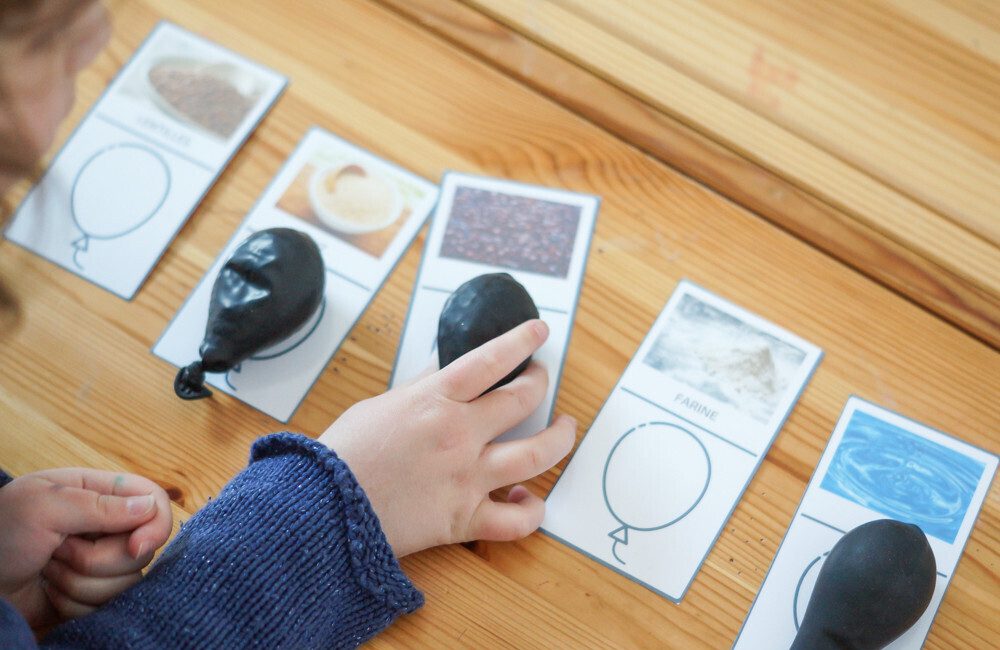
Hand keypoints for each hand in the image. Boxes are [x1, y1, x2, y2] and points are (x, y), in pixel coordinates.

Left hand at [0, 468, 171, 626]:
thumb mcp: (43, 507)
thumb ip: (100, 505)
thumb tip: (149, 507)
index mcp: (98, 492)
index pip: (154, 500)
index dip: (155, 525)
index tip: (135, 546)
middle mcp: (105, 526)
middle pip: (142, 549)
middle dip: (97, 560)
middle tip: (57, 550)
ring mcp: (99, 563)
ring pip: (125, 582)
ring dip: (79, 583)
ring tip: (46, 570)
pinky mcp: (90, 595)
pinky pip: (106, 606)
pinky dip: (73, 604)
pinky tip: (47, 592)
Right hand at [320, 319, 575, 557]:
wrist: (322, 510)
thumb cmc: (342, 457)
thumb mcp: (381, 406)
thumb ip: (422, 387)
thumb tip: (448, 365)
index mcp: (435, 401)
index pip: (491, 359)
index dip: (521, 341)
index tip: (539, 332)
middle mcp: (459, 435)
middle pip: (522, 399)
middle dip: (540, 382)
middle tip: (541, 378)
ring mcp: (467, 478)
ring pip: (537, 454)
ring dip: (560, 439)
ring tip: (565, 430)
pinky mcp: (465, 519)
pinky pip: (516, 520)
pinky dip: (531, 510)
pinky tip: (531, 499)